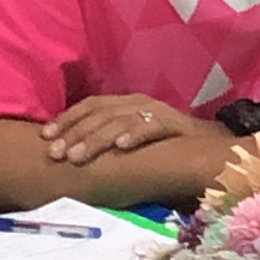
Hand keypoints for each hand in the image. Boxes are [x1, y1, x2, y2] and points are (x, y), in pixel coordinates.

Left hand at [41, 93, 209, 165]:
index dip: (66, 119)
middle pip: (100, 113)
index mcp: (126, 104)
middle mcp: (139, 103)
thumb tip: (72, 156)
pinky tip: (121, 146)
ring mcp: (158, 112)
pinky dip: (136, 135)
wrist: (215, 149)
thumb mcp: (134, 143)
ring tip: (76, 155)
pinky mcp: (177, 125)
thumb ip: (109, 145)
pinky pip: (154, 127)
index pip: (90, 106)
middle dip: (73, 133)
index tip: (44, 138)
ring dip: (96, 138)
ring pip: (120, 120)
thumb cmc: (168, 150)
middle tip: (54, 152)